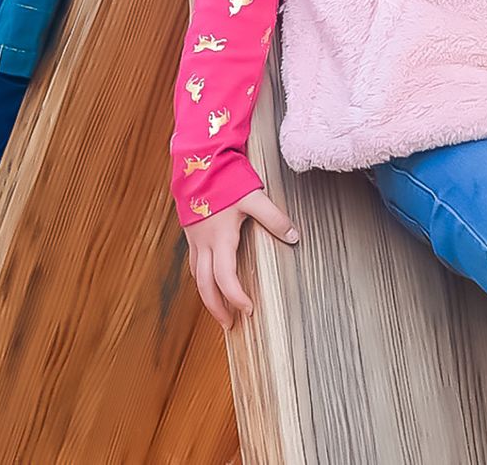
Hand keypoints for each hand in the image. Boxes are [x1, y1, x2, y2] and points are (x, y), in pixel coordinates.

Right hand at [188, 188, 296, 326]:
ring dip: (208, 295)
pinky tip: (212, 279)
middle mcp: (203, 243)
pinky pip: (194, 263)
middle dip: (216, 308)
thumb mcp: (254, 197)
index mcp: (219, 238)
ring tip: (221, 309)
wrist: (198, 161)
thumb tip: (294, 237)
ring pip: (197, 276)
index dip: (235, 297)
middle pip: (204, 286)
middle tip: (230, 325)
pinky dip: (203, 277)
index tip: (248, 310)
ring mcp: (194, 239)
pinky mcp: (191, 233)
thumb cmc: (225, 178)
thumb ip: (274, 218)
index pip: (225, 278)